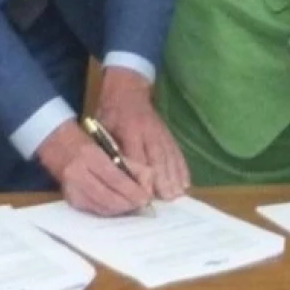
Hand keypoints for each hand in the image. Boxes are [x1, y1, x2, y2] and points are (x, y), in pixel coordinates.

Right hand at [37, 119, 154, 215]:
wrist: (56, 143)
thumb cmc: (86, 140)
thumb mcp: (108, 145)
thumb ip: (128, 162)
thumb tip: (147, 180)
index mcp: (89, 156)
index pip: (114, 177)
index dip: (131, 190)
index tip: (146, 197)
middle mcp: (78, 173)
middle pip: (107, 196)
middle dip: (127, 203)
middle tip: (142, 204)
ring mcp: (71, 188)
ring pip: (100, 206)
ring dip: (119, 209)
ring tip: (133, 206)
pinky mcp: (70, 198)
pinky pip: (92, 209)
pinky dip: (108, 210)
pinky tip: (118, 208)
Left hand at [97, 67, 190, 199]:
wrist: (127, 91)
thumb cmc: (111, 114)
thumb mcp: (103, 129)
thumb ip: (111, 150)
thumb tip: (117, 176)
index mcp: (129, 128)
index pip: (136, 154)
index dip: (141, 174)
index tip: (145, 194)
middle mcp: (148, 130)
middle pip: (157, 156)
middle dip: (163, 178)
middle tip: (167, 198)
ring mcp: (161, 131)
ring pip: (169, 154)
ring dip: (175, 175)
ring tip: (177, 194)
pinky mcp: (168, 133)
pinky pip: (177, 151)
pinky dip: (182, 167)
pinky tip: (186, 181)